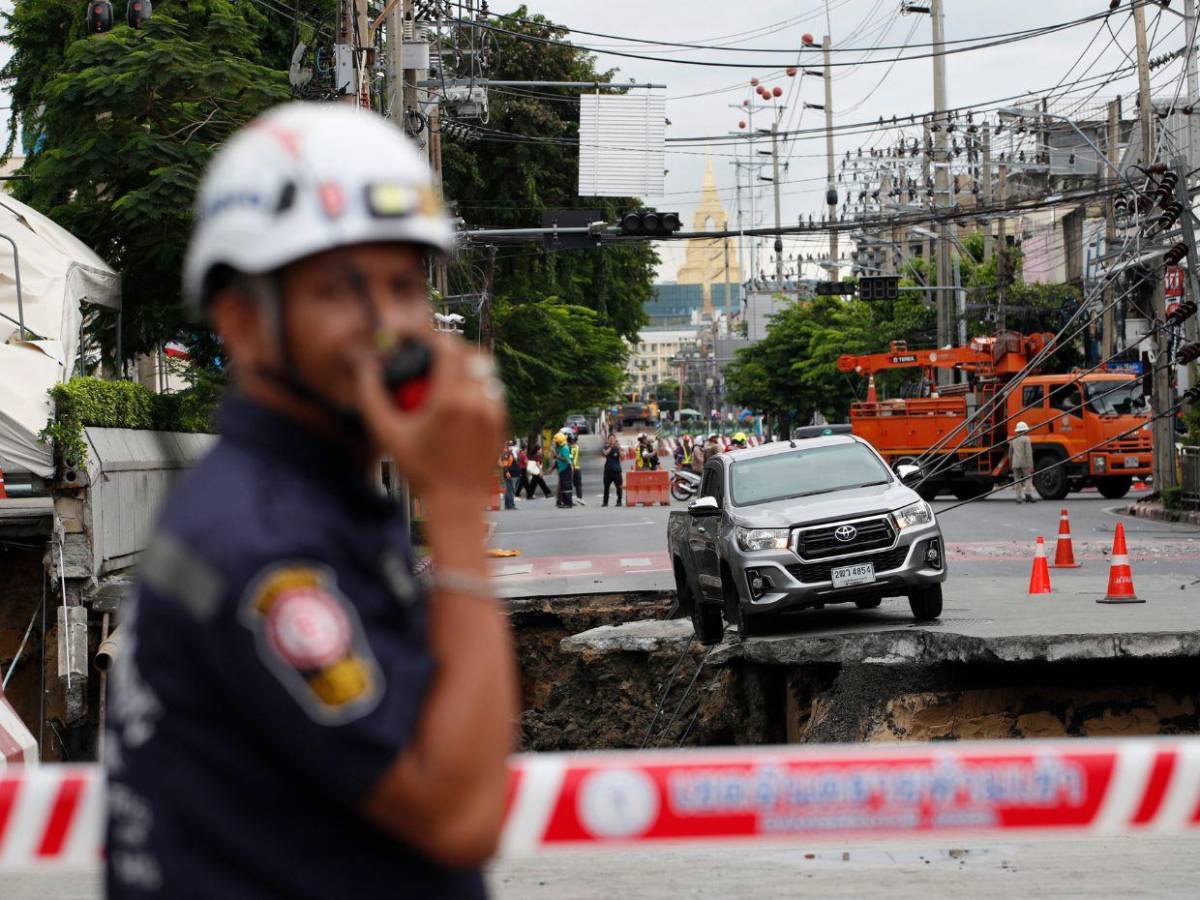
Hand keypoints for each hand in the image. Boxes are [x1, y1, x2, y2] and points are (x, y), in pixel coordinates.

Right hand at [354, 335, 507, 503]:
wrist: (457, 503)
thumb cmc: (421, 471)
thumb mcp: (389, 434)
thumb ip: (372, 396)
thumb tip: (365, 367)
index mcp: (451, 399)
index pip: (449, 348)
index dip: (432, 337)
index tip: (418, 340)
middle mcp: (478, 401)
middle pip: (470, 353)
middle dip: (451, 348)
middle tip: (432, 355)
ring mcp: (494, 412)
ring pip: (485, 371)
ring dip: (466, 366)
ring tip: (446, 374)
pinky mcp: (502, 423)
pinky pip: (492, 391)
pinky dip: (477, 385)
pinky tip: (460, 395)